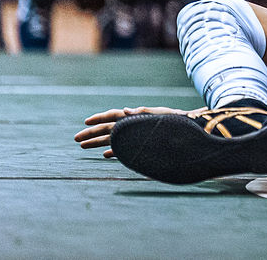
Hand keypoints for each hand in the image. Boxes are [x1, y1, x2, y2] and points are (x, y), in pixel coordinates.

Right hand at [74, 106, 194, 157]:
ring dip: (98, 143)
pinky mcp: (143, 144)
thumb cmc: (177, 122)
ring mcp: (137, 135)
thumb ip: (142, 114)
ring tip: (82, 147)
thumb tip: (125, 110)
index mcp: (136, 116)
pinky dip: (114, 151)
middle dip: (92, 133)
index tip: (85, 122)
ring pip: (113, 139)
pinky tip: (106, 155)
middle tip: (75, 140)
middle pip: (108, 129)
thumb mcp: (161, 116)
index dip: (99, 118)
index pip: (113, 116)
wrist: (190, 131)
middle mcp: (134, 125)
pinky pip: (125, 148)